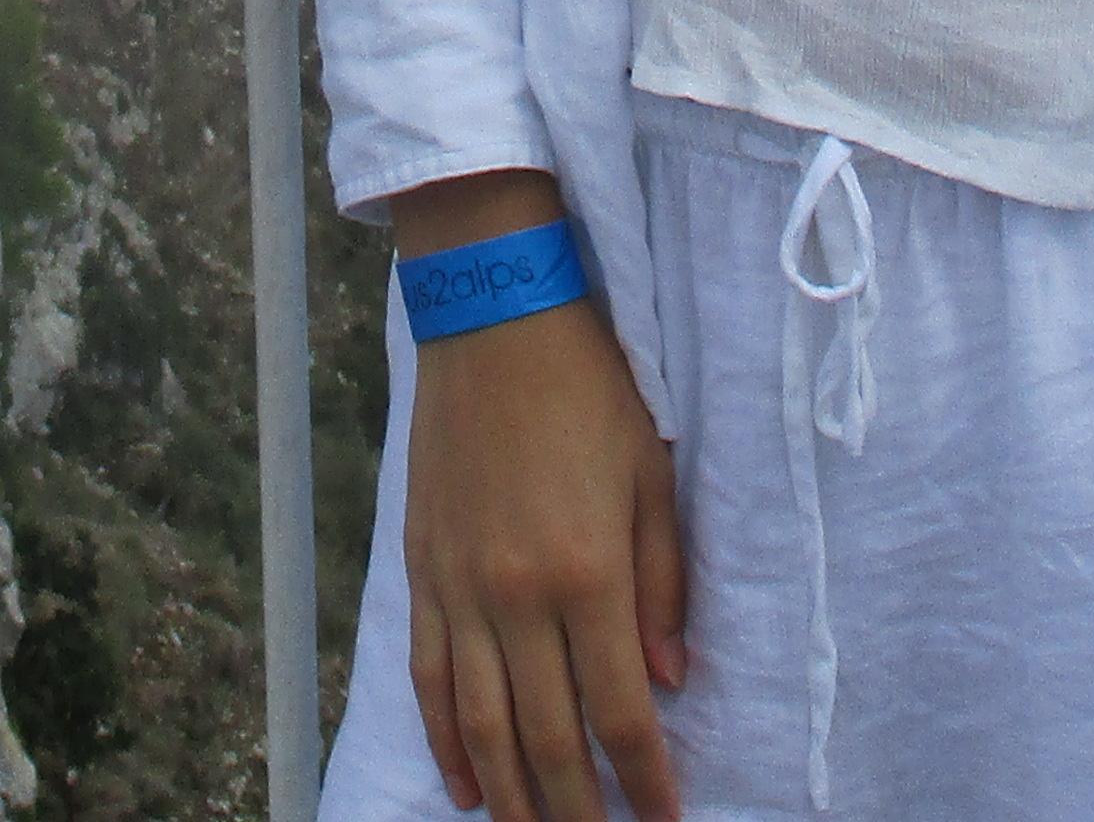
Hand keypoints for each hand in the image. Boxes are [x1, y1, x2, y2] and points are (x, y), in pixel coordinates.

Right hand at [393, 179, 685, 821]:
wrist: (493, 321)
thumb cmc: (589, 391)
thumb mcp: (651, 477)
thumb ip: (663, 584)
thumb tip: (670, 681)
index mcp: (588, 572)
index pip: (622, 709)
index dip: (646, 779)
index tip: (665, 821)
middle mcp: (519, 596)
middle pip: (549, 736)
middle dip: (579, 808)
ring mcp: (462, 588)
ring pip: (482, 724)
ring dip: (512, 795)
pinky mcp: (422, 571)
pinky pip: (430, 678)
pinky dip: (446, 740)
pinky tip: (467, 784)